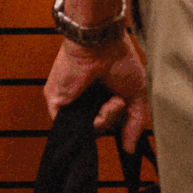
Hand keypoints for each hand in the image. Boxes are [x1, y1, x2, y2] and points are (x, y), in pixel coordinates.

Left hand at [44, 34, 150, 149]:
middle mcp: (81, 98)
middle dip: (113, 119)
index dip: (118, 121)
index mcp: (96, 94)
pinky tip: (105, 105)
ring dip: (107, 120)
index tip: (125, 108)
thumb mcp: (136, 94)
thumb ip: (135, 123)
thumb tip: (130, 149)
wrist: (103, 43)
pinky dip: (96, 123)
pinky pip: (76, 128)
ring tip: (115, 100)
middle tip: (119, 101)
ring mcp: (68, 102)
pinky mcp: (56, 103)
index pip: (105, 121)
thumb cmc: (120, 59)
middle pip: (97, 128)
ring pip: (88, 130)